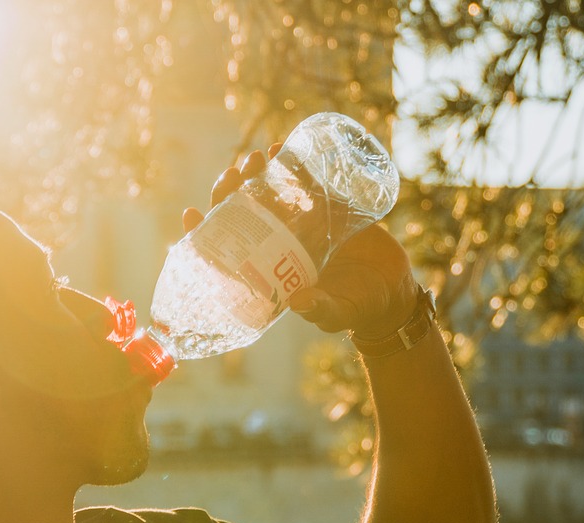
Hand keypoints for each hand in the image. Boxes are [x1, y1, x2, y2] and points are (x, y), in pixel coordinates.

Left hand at [183, 145, 416, 339]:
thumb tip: (300, 301)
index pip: (226, 250)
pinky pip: (302, 182)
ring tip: (257, 157)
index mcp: (270, 269)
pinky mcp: (326, 208)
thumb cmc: (358, 307)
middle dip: (230, 192)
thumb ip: (321, 309)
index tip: (191, 213)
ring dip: (256, 173)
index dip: (204, 233)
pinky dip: (290, 164)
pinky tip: (282, 149)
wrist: (392, 290)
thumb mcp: (337, 311)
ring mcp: (300, 223)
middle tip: (232, 175)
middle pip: (242, 213)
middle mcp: (279, 244)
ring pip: (268, 193)